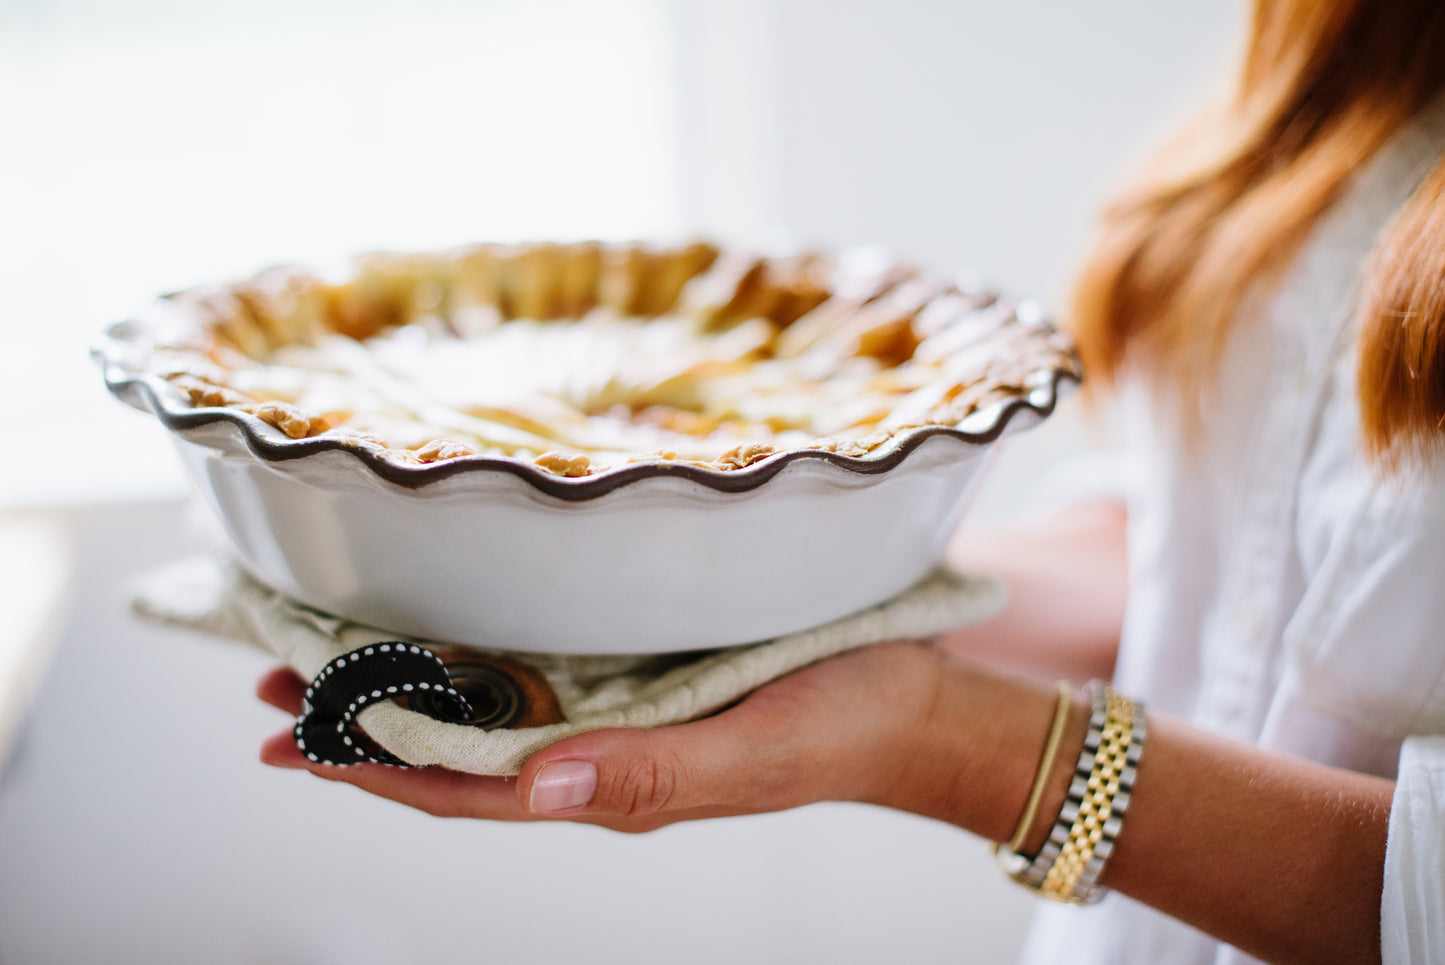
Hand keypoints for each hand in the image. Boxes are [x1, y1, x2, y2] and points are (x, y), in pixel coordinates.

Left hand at [257, 640, 952, 832]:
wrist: (915, 698)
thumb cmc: (844, 725)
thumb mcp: (752, 755)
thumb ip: (649, 776)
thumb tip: (535, 787)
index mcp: (611, 780)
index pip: (467, 789)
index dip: (374, 772)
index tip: (293, 745)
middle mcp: (597, 742)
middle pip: (456, 743)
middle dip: (361, 721)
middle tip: (274, 679)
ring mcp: (617, 700)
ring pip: (486, 698)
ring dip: (403, 678)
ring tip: (321, 649)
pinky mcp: (642, 657)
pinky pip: (541, 654)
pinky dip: (475, 639)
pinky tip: (442, 613)